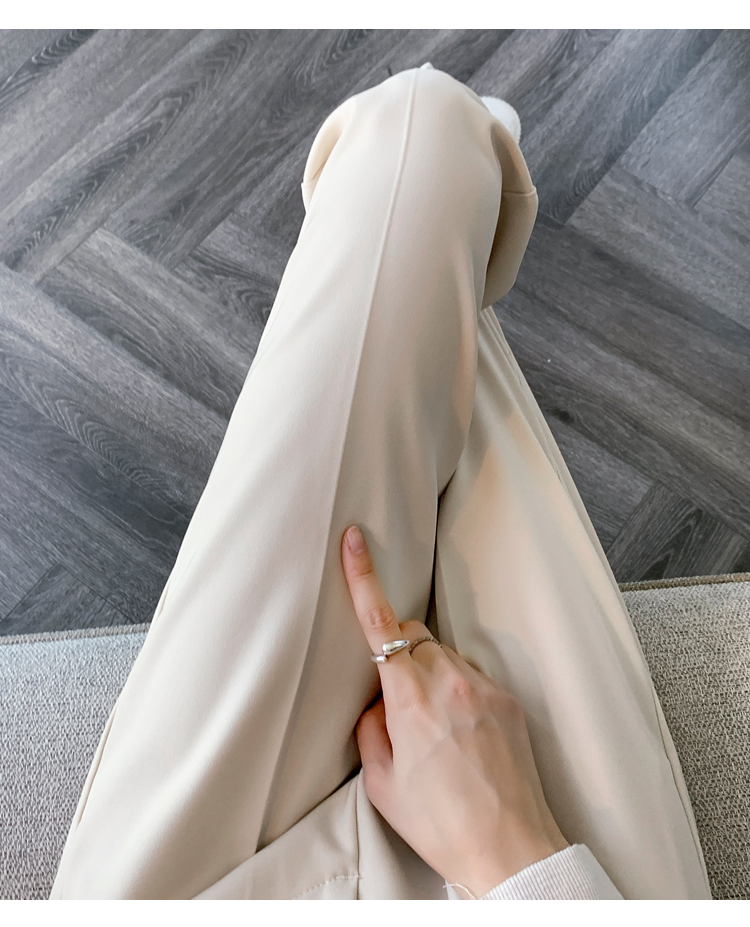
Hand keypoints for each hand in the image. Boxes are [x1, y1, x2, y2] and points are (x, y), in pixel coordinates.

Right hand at [341, 524, 568, 898]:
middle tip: (396, 700)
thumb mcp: (381, 782)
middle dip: (398, 650)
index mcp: (411, 700)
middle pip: (414, 634)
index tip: (355, 540)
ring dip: (430, 674)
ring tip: (436, 730)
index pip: (381, 624)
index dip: (363, 578)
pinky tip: (463, 735)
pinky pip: (472, 676)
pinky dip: (458, 692)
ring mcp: (484, 688)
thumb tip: (376, 700)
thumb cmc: (441, 822)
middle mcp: (450, 683)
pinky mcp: (508, 699)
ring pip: (444, 654)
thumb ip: (370, 727)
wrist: (509, 847)